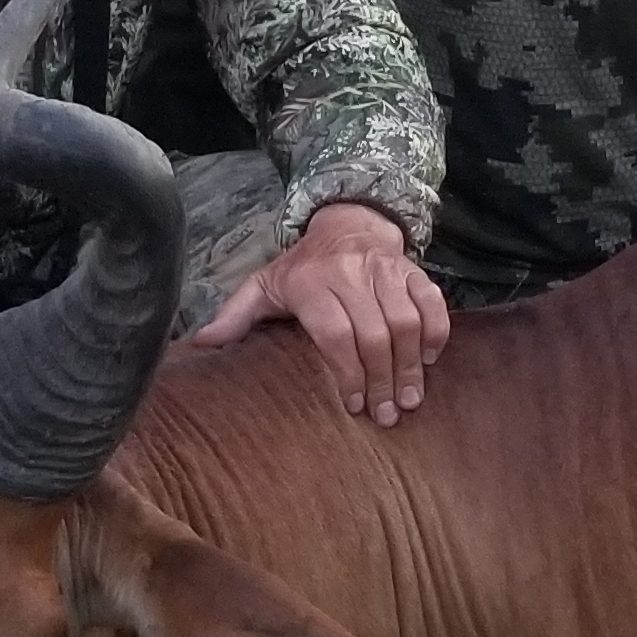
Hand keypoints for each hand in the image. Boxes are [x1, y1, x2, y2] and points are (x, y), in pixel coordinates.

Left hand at [191, 201, 450, 423]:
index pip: (335, 332)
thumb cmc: (301, 267)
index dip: (347, 371)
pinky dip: (436, 332)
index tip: (353, 405)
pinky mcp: (413, 270)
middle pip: (374, 333)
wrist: (347, 222)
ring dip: (411, 365)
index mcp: (310, 281)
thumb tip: (199, 346)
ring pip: (405, 321)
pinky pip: (432, 303)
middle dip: (382, 379)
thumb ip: (235, 316)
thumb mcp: (263, 286)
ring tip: (410, 399)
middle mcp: (350, 272)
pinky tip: (431, 361)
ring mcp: (385, 270)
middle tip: (387, 414)